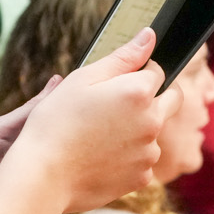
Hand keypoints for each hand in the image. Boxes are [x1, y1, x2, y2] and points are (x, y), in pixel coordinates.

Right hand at [6, 28, 166, 212]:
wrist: (43, 176)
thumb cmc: (56, 123)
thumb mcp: (83, 79)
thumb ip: (123, 57)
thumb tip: (149, 36)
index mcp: (139, 92)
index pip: (157, 71)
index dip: (138, 71)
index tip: (115, 82)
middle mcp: (152, 122)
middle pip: (171, 100)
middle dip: (153, 97)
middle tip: (119, 104)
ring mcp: (149, 152)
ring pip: (153, 132)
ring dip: (137, 129)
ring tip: (99, 135)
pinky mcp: (142, 178)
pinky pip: (142, 160)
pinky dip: (128, 156)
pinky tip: (100, 157)